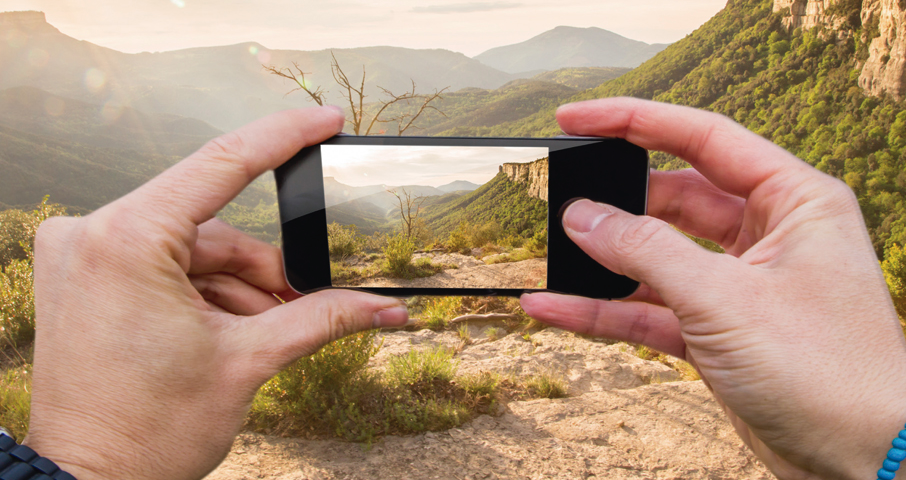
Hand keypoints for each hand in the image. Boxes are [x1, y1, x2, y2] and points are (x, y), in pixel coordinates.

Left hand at [24, 106, 408, 479]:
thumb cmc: (147, 432)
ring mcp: (82, 254)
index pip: (223, 164)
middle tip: (301, 301)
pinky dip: (203, 292)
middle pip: (212, 224)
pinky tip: (225, 330)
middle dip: (263, 267)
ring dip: (237, 287)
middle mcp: (92, 234)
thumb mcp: (248, 362)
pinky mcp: (83, 274)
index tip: (326, 119)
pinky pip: (163, 263)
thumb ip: (323, 318)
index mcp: (127, 241)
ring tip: (263, 332)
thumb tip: (386, 307)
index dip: (284, 136)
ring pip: (191, 248)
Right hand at [522, 98, 905, 479]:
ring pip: (655, 259)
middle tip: (561, 200)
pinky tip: (557, 308)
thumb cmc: (829, 372)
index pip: (703, 138)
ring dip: (603, 263)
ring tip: (551, 258)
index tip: (577, 119)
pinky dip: (604, 311)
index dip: (635, 122)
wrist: (861, 464)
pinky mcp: (716, 333)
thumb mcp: (726, 299)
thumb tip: (584, 216)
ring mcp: (738, 287)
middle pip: (672, 198)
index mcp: (793, 201)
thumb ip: (647, 251)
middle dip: (615, 203)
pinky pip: (648, 310)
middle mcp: (767, 236)